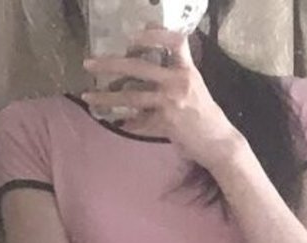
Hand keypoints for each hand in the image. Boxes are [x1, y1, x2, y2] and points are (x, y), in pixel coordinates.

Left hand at [81, 25, 241, 171]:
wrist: (218, 142)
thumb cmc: (206, 114)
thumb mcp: (195, 86)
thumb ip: (174, 74)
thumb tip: (147, 68)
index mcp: (187, 70)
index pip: (174, 42)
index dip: (153, 35)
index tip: (133, 37)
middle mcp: (178, 82)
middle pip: (138, 67)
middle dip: (110, 64)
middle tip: (89, 63)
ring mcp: (170, 103)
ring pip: (131, 96)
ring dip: (107, 96)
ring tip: (88, 96)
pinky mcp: (165, 123)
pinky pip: (139, 122)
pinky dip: (126, 124)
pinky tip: (114, 123)